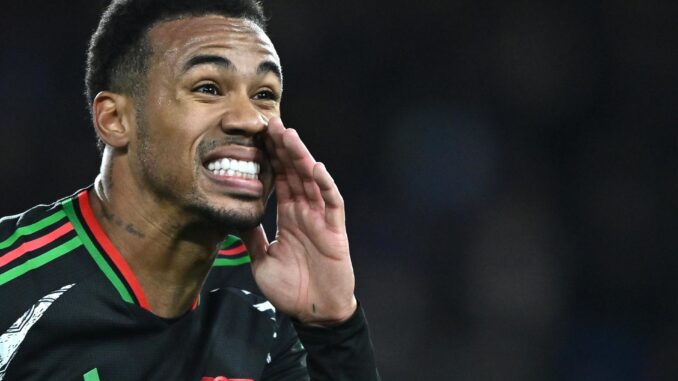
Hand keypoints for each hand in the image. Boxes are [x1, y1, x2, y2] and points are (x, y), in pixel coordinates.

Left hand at [239, 117, 356, 325]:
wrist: (313, 313)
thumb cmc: (291, 288)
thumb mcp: (261, 260)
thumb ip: (252, 237)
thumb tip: (234, 216)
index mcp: (289, 216)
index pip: (279, 180)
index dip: (270, 158)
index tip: (257, 136)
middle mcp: (305, 212)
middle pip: (294, 173)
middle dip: (283, 148)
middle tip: (271, 123)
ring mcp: (320, 219)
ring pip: (311, 181)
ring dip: (301, 158)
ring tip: (289, 136)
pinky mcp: (334, 230)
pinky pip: (331, 203)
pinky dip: (325, 185)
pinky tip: (316, 167)